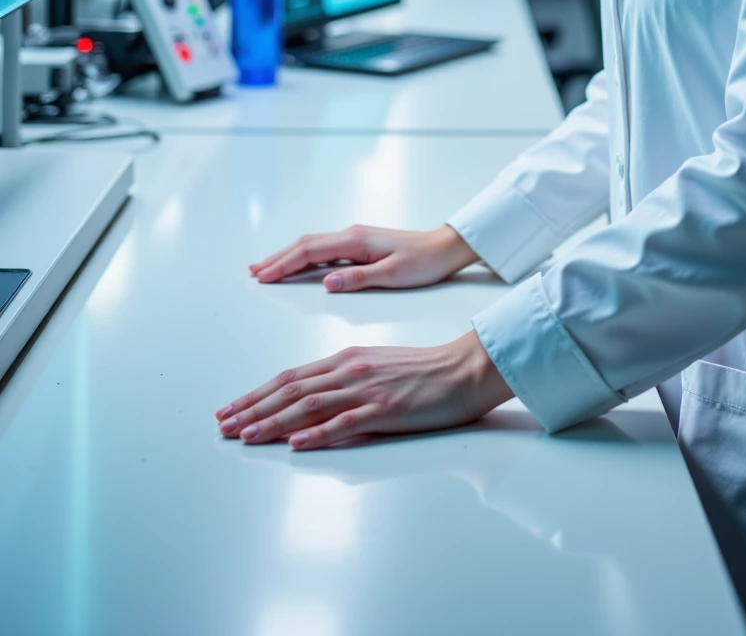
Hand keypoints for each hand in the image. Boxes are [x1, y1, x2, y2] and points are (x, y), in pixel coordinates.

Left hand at [215, 330, 512, 449]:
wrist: (464, 368)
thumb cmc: (425, 369)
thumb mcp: (377, 366)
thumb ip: (344, 382)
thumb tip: (312, 409)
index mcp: (346, 358)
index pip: (291, 378)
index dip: (257, 394)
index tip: (233, 409)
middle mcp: (350, 370)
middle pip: (291, 390)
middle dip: (253, 408)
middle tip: (223, 425)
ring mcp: (366, 390)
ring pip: (309, 406)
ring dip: (272, 422)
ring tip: (246, 436)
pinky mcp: (386, 410)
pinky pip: (345, 423)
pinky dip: (317, 434)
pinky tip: (296, 444)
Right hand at [248, 223, 477, 291]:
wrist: (444, 248)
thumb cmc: (423, 263)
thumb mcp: (392, 275)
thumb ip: (358, 279)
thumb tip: (326, 283)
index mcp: (355, 241)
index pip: (310, 252)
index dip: (283, 264)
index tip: (263, 277)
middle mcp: (352, 235)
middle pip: (305, 244)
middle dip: (278, 257)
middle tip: (254, 272)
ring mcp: (355, 238)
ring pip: (313, 244)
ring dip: (288, 255)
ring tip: (267, 267)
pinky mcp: (360, 244)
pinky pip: (324, 248)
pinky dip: (305, 256)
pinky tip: (300, 264)